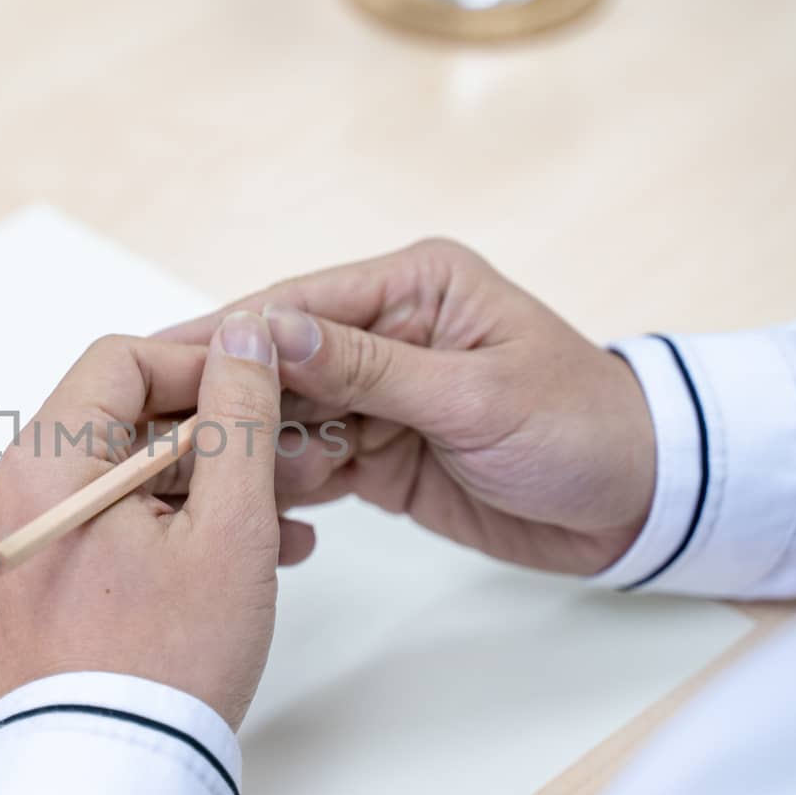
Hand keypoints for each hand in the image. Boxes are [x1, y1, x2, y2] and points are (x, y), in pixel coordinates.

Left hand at [0, 313, 306, 729]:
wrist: (110, 785)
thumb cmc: (168, 662)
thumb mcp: (229, 527)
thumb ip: (238, 417)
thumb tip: (243, 338)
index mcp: (38, 467)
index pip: (119, 362)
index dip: (199, 365)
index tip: (260, 389)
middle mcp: (3, 501)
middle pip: (116, 425)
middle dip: (211, 441)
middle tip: (287, 466)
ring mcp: (5, 553)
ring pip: (113, 484)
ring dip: (196, 493)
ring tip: (279, 528)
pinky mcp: (18, 596)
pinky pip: (92, 534)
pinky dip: (156, 534)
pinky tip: (227, 563)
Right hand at [158, 240, 655, 575]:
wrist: (638, 507)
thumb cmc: (579, 428)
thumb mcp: (474, 395)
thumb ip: (368, 367)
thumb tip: (269, 331)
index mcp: (413, 287)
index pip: (297, 304)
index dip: (226, 336)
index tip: (158, 363)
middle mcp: (385, 332)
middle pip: (276, 360)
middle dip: (230, 399)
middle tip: (164, 433)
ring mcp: (376, 396)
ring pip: (284, 415)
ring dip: (259, 448)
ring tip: (231, 482)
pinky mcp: (375, 452)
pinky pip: (308, 460)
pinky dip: (283, 483)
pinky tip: (260, 503)